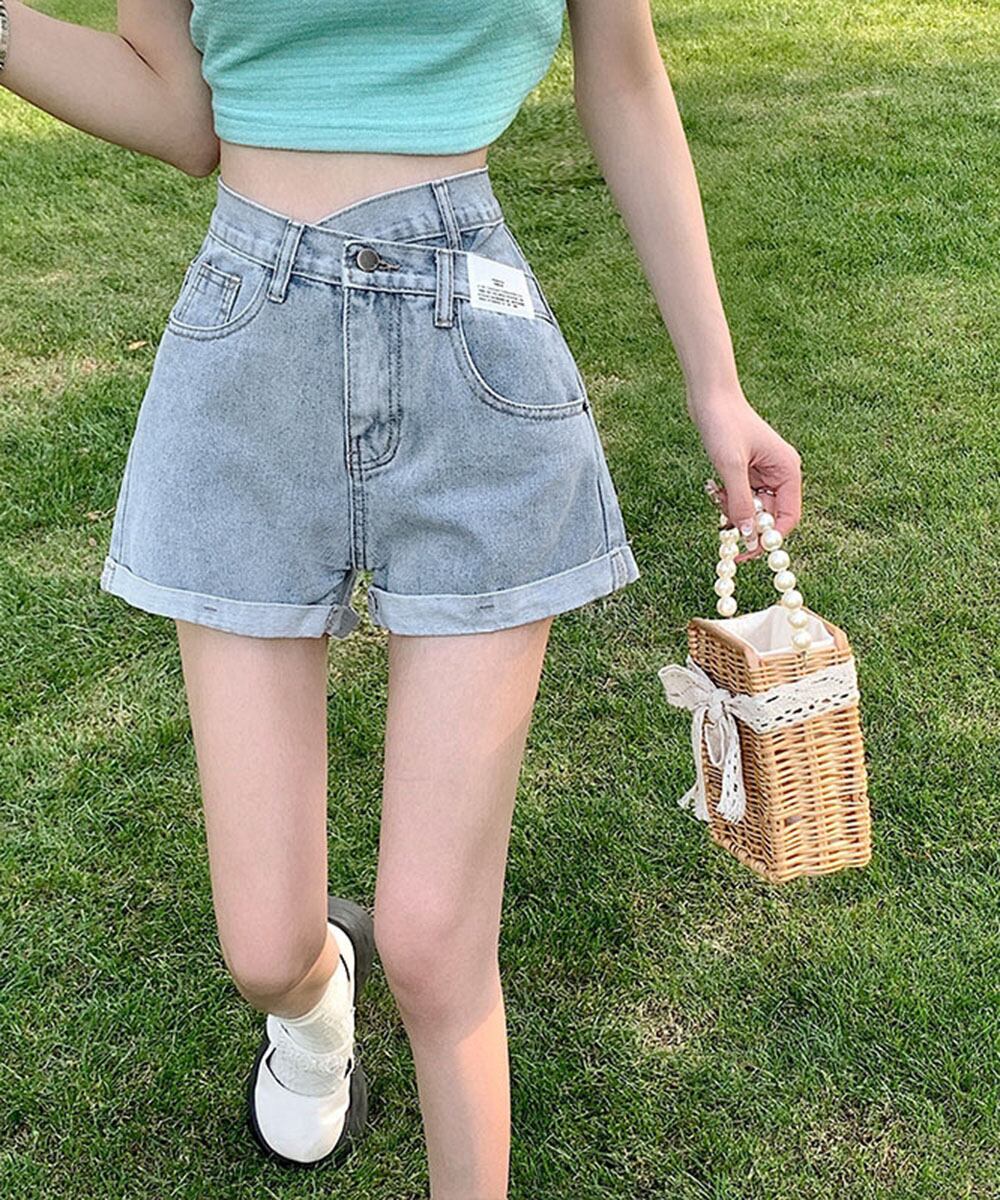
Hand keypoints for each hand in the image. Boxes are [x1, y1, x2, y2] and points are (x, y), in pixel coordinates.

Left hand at [687, 388, 801, 564]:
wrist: (710, 398)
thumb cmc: (725, 424)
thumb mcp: (731, 467)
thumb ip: (742, 503)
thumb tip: (749, 537)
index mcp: (788, 471)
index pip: (788, 517)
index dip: (770, 538)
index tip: (748, 552)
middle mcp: (780, 474)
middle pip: (768, 516)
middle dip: (745, 521)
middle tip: (723, 522)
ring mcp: (763, 473)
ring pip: (751, 509)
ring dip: (732, 508)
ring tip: (716, 490)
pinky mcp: (747, 472)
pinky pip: (741, 497)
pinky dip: (727, 498)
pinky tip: (714, 485)